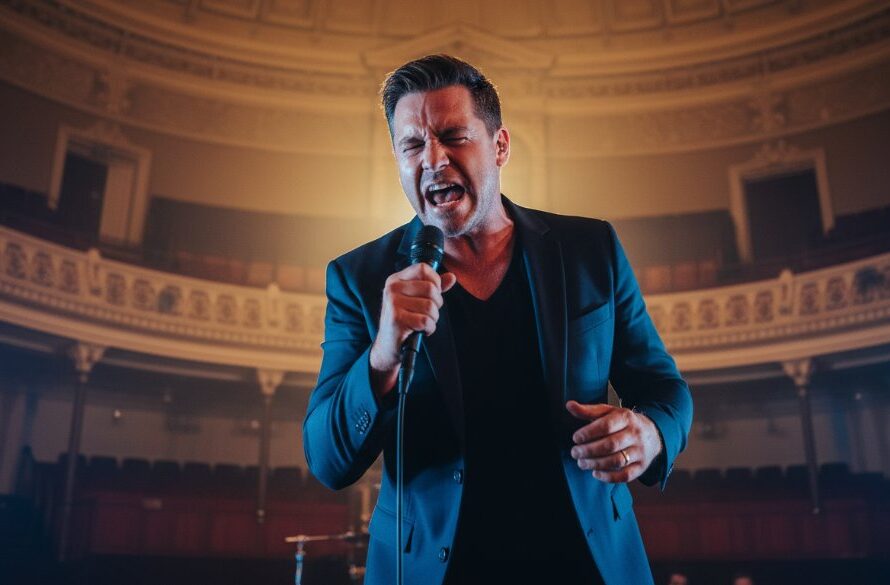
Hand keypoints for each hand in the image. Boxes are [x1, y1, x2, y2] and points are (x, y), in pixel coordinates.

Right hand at [370, 263, 456, 395]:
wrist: (388, 346)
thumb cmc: (405, 320)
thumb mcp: (417, 300)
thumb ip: (434, 287)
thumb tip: (452, 277)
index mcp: (396, 280)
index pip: (422, 268)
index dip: (435, 281)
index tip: (433, 294)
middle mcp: (392, 288)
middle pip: (430, 288)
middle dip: (437, 304)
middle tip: (428, 314)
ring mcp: (392, 303)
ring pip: (430, 306)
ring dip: (433, 318)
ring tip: (423, 323)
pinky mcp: (396, 319)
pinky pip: (425, 320)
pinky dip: (429, 328)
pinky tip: (422, 330)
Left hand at [565, 400, 662, 482]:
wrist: (652, 434)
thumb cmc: (624, 423)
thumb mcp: (608, 412)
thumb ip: (588, 410)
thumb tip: (569, 405)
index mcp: (626, 417)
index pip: (606, 425)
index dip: (589, 433)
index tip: (576, 438)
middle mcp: (635, 434)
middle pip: (611, 445)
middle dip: (589, 450)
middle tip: (575, 453)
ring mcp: (640, 451)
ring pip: (617, 461)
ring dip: (595, 464)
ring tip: (581, 463)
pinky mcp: (642, 467)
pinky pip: (625, 475)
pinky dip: (608, 477)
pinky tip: (595, 473)